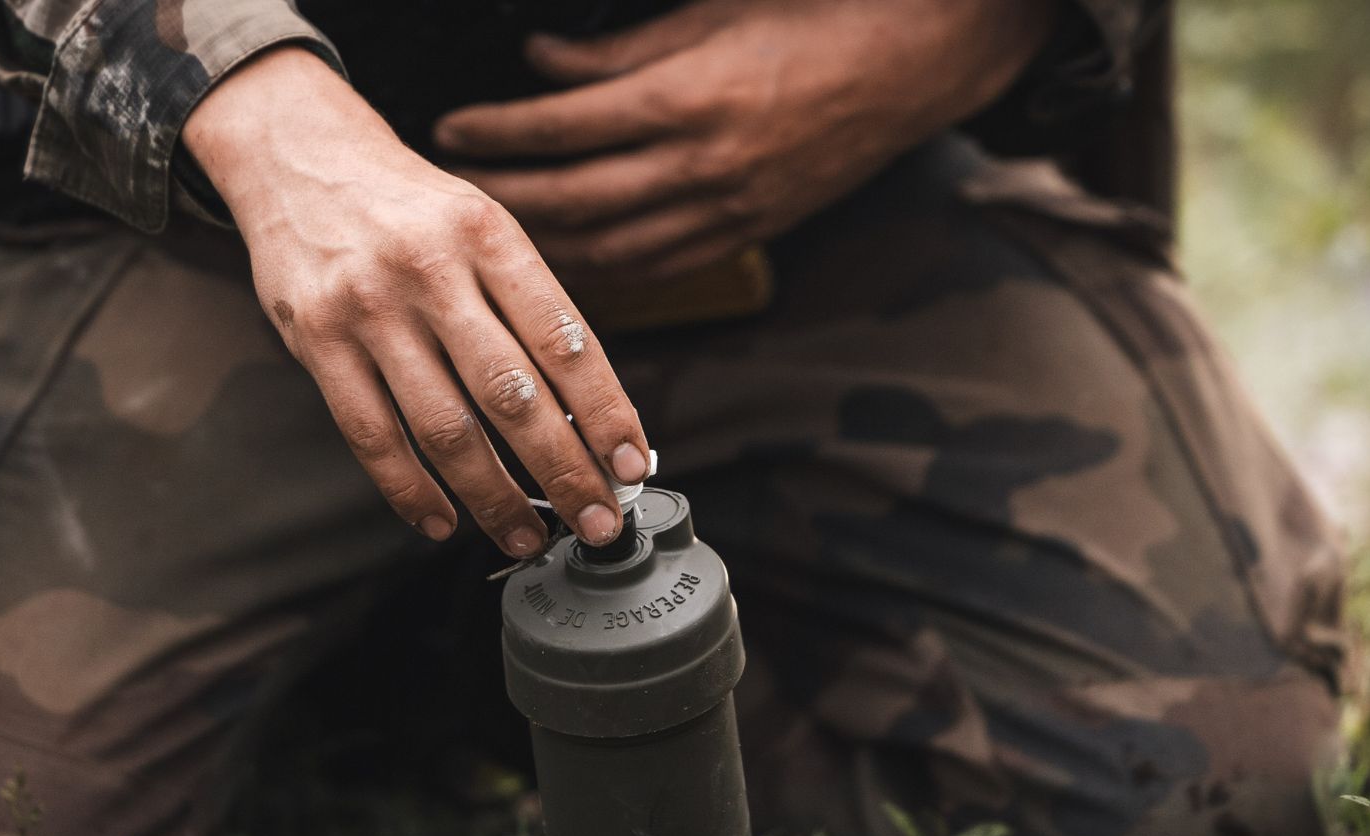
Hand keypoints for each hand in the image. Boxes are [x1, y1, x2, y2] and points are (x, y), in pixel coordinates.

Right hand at [183, 47, 650, 557]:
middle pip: (510, 395)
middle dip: (562, 470)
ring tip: (524, 535)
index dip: (605, 412)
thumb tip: (588, 416)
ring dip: (491, 496)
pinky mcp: (316, 342)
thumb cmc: (412, 209)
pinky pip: (371, 436)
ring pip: (443, 428)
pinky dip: (410, 491)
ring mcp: (368, 308)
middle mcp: (430, 270)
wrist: (301, 159)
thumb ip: (528, 308)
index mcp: (489, 236)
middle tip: (595, 522)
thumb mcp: (483, 226)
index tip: (630, 465)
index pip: (563, 339)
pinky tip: (443, 522)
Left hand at [434, 0, 1056, 278]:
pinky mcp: (751, 232)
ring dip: (544, 248)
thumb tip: (542, 63)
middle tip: (449, 193)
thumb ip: (621, 47)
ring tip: (492, 238)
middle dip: (503, 196)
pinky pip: (662, 269)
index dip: (500, 131)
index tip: (451, 129)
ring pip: (612, 249)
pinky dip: (607, 275)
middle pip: (573, 197)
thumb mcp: (712, 9)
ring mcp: (730, 208)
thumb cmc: (821, 16)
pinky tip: (568, 269)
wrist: (920, 60)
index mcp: (689, 97)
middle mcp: (703, 164)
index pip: (565, 125)